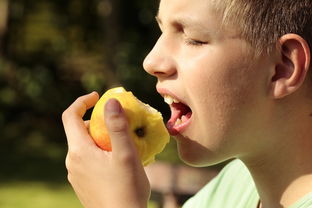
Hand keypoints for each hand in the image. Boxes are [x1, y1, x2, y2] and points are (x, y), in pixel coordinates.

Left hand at [62, 92, 149, 207]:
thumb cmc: (126, 189)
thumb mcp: (126, 154)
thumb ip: (117, 126)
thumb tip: (111, 101)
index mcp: (79, 151)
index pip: (70, 116)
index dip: (82, 101)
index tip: (98, 96)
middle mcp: (72, 162)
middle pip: (78, 131)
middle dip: (96, 121)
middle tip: (117, 121)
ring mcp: (76, 174)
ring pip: (84, 146)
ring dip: (99, 137)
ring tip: (121, 142)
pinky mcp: (82, 184)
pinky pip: (87, 159)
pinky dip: (99, 151)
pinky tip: (117, 160)